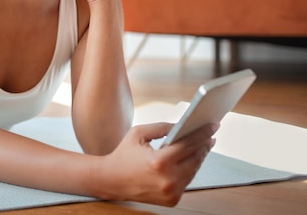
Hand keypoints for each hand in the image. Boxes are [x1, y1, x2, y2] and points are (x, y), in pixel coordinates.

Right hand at [97, 122, 217, 205]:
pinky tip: (190, 159)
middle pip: (195, 158)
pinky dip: (189, 170)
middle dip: (204, 145)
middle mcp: (167, 179)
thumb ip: (162, 127)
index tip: (214, 125)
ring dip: (198, 157)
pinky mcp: (172, 200)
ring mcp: (171, 192)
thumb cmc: (123, 155)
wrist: (111, 180)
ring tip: (202, 145)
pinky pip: (186, 181)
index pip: (189, 144)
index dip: (203, 133)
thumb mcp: (138, 133)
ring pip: (193, 171)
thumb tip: (182, 125)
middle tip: (210, 134)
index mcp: (159, 162)